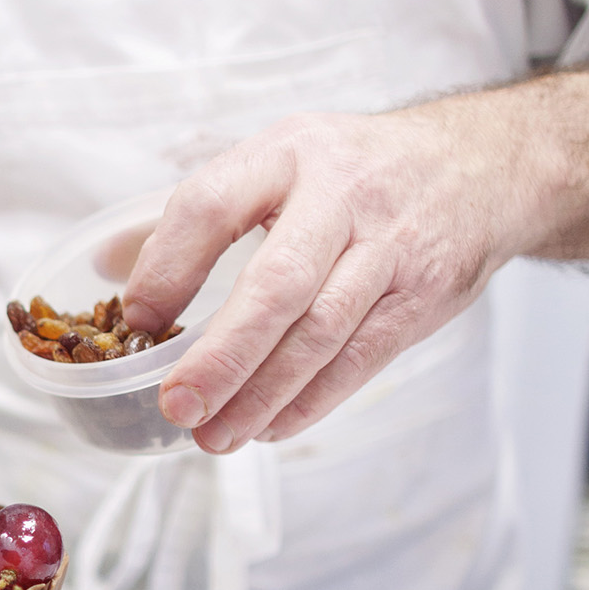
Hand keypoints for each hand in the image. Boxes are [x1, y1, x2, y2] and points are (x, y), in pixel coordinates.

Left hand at [121, 93, 549, 452]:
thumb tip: (106, 268)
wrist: (482, 165)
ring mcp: (391, 246)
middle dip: (221, 355)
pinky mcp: (425, 294)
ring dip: (262, 394)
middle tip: (176, 405)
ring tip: (214, 435)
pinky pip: (361, 359)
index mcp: (287, 153)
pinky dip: (311, 400)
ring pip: (321, 333)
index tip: (134, 320)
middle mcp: (342, 195)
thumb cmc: (355, 172)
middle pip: (276, 285)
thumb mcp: (279, 161)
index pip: (212, 204)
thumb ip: (198, 216)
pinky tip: (270, 426)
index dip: (167, 267)